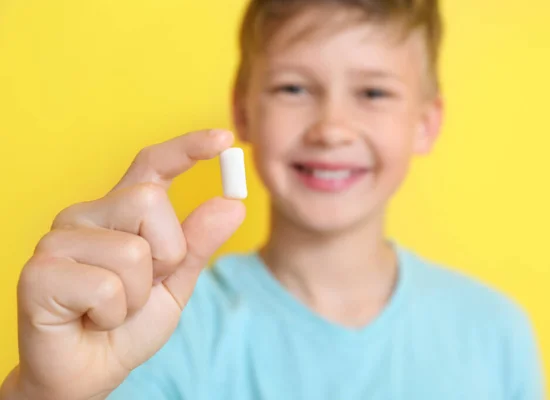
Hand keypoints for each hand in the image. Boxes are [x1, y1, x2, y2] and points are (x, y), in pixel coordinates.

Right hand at [3, 130, 244, 399]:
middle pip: (151, 204)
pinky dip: (112, 314)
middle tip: (141, 289)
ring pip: (133, 251)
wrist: (90, 372)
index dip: (187, 148)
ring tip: (111, 309)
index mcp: (120, 213)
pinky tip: (89, 319)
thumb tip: (232, 204)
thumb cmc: (127, 324)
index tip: (224, 139)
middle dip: (165, 258)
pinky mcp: (40, 273)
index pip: (152, 166)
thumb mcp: (175, 283)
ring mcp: (58, 241)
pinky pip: (106, 287)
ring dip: (136, 296)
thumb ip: (198, 244)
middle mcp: (87, 215)